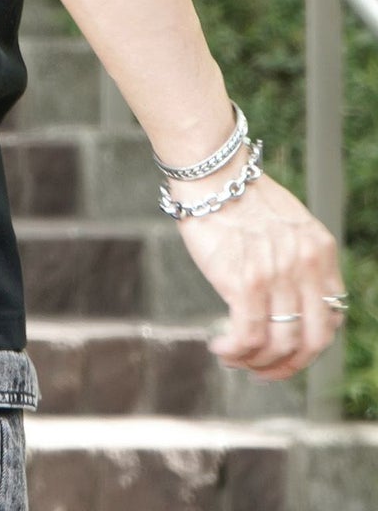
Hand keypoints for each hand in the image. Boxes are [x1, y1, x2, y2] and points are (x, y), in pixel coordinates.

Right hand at [168, 147, 345, 379]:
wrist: (212, 173)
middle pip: (312, 341)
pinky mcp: (245, 283)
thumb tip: (287, 293)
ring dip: (256, 363)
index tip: (287, 350)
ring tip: (234, 358)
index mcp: (320, 251)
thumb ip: (296, 256)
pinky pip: (248, 337)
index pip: (332, 317)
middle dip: (289, 366)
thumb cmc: (238, 193)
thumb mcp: (287, 222)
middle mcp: (306, 268)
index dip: (310, 344)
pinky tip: (220, 348)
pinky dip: (235, 352)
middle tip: (264, 370)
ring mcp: (277, 278)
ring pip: (279, 345)